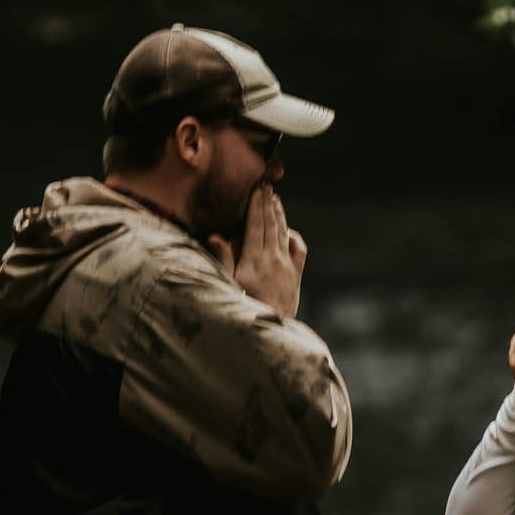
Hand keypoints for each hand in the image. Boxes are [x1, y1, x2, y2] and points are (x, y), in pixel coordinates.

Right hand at [212, 185, 304, 316]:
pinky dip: (293, 237)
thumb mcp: (228, 285)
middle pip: (270, 224)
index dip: (256, 205)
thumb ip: (222, 260)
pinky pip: (298, 250)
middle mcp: (273, 259)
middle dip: (268, 203)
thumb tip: (216, 236)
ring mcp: (287, 267)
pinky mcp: (296, 276)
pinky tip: (289, 231)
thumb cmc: (243, 308)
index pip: (255, 225)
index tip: (257, 188)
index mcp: (254, 259)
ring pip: (283, 233)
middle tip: (266, 185)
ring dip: (280, 215)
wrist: (270, 330)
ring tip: (275, 199)